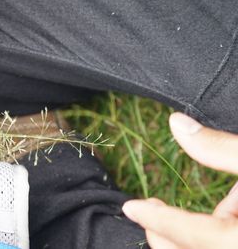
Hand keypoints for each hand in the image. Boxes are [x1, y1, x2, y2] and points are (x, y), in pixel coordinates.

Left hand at [122, 112, 237, 248]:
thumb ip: (219, 146)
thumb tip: (176, 122)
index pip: (185, 233)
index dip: (154, 219)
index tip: (130, 207)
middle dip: (164, 232)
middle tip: (148, 208)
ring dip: (193, 230)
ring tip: (193, 204)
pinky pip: (228, 244)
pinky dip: (221, 229)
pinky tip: (232, 205)